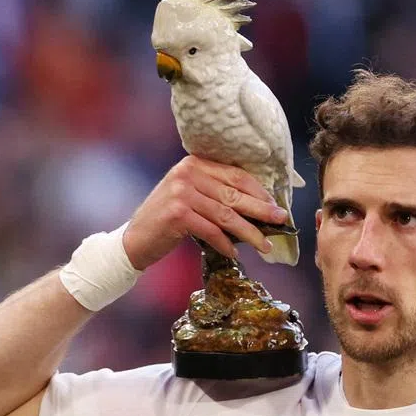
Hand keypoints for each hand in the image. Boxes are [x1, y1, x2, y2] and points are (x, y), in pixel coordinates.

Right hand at [122, 155, 287, 269]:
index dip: (258, 191)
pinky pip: (211, 231)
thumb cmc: (168, 220)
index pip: (235, 175)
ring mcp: (181, 192)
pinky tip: (235, 252)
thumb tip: (259, 207)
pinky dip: (225, 243)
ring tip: (264, 245)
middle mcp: (187, 173)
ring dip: (249, 232)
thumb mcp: (191, 198)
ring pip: (226, 215)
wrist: (135, 239)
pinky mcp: (177, 214)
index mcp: (194, 164)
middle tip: (281, 220)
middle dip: (261, 209)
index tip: (275, 204)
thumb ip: (216, 195)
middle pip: (234, 194)